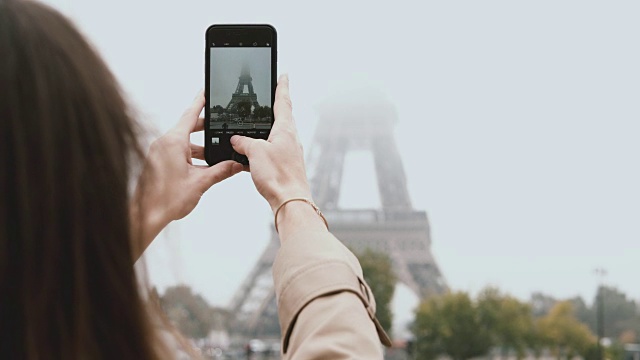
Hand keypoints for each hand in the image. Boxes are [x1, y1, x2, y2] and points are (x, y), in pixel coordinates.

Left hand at [132, 91, 242, 257]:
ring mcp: (159, 153)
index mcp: (173, 142)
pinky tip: (202, 168)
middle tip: (221, 127)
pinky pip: (176, 152)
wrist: (145, 216)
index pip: (190, 114)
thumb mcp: (200, 183)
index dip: (200, 102)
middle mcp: (164, 143)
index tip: (206, 91)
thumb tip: (235, 164)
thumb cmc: (165, 200)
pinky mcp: (157, 163)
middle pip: (188, 128)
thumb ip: (220, 171)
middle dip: (207, 129)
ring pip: (183, 143)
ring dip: (200, 148)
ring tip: (216, 157)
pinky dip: (190, 156)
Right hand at [230, 75, 311, 211]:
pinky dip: (262, 148)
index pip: (283, 101)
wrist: (290, 202)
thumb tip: (236, 140)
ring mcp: (289, 153)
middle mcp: (290, 139)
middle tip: (272, 95)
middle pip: (282, 116)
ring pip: (276, 135)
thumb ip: (243, 142)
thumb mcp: (255, 153)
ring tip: (258, 124)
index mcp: (285, 129)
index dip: (282, 86)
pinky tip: (253, 154)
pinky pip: (271, 152)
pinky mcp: (286, 166)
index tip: (283, 74)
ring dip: (267, 128)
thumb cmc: (278, 177)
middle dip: (276, 105)